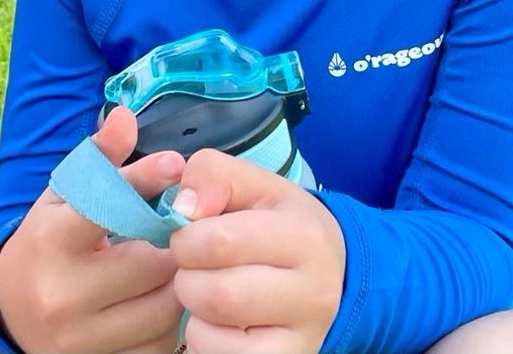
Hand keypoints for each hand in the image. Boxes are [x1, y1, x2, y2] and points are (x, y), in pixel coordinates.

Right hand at [0, 107, 185, 353]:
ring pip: (162, 309)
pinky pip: (159, 345)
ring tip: (181, 258)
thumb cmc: (51, 238)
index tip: (177, 162)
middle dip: (175, 241)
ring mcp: (79, 342)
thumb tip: (126, 115)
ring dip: (180, 280)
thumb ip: (99, 156)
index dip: (143, 182)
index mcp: (50, 242)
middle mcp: (61, 296)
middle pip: (148, 264)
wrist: (14, 310)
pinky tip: (167, 296)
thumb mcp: (65, 193)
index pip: (103, 208)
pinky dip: (172, 321)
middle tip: (189, 224)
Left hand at [169, 149, 345, 353]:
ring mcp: (303, 338)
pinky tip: (219, 321)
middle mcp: (314, 292)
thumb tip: (183, 208)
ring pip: (212, 335)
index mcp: (305, 237)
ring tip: (208, 289)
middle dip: (187, 277)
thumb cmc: (280, 222)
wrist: (329, 272)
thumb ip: (214, 175)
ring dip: (192, 311)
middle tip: (194, 266)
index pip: (221, 243)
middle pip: (215, 295)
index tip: (190, 235)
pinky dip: (203, 341)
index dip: (187, 239)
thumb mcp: (254, 183)